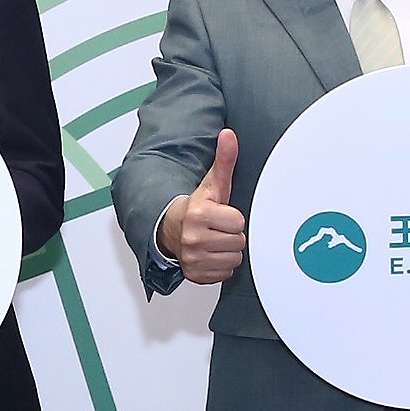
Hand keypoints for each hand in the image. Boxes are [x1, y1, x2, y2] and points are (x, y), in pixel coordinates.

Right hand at [155, 128, 246, 284]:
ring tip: (215, 240)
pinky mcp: (195, 274)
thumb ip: (224, 160)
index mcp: (198, 214)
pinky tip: (211, 253)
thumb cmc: (197, 208)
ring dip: (227, 251)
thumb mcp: (212, 184)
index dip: (233, 218)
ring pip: (234, 259)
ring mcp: (193, 259)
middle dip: (231, 235)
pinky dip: (220, 266)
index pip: (238, 222)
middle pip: (238, 242)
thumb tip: (229, 135)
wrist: (171, 229)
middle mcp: (192, 238)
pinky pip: (225, 273)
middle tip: (218, 228)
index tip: (221, 215)